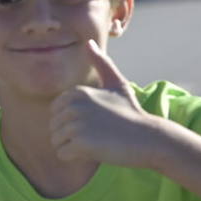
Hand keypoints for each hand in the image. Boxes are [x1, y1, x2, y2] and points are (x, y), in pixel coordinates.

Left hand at [50, 40, 158, 165]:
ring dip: (72, 147)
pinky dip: (74, 157)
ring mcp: (76, 124)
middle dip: (69, 135)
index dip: (72, 121)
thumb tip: (89, 43)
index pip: (55, 112)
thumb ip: (101, 62)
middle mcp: (74, 106)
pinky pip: (62, 154)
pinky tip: (92, 151)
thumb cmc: (131, 112)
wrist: (146, 137)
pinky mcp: (80, 143)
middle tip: (95, 134)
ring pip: (56, 141)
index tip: (93, 122)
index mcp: (77, 92)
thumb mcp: (117, 83)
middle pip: (54, 127)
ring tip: (94, 142)